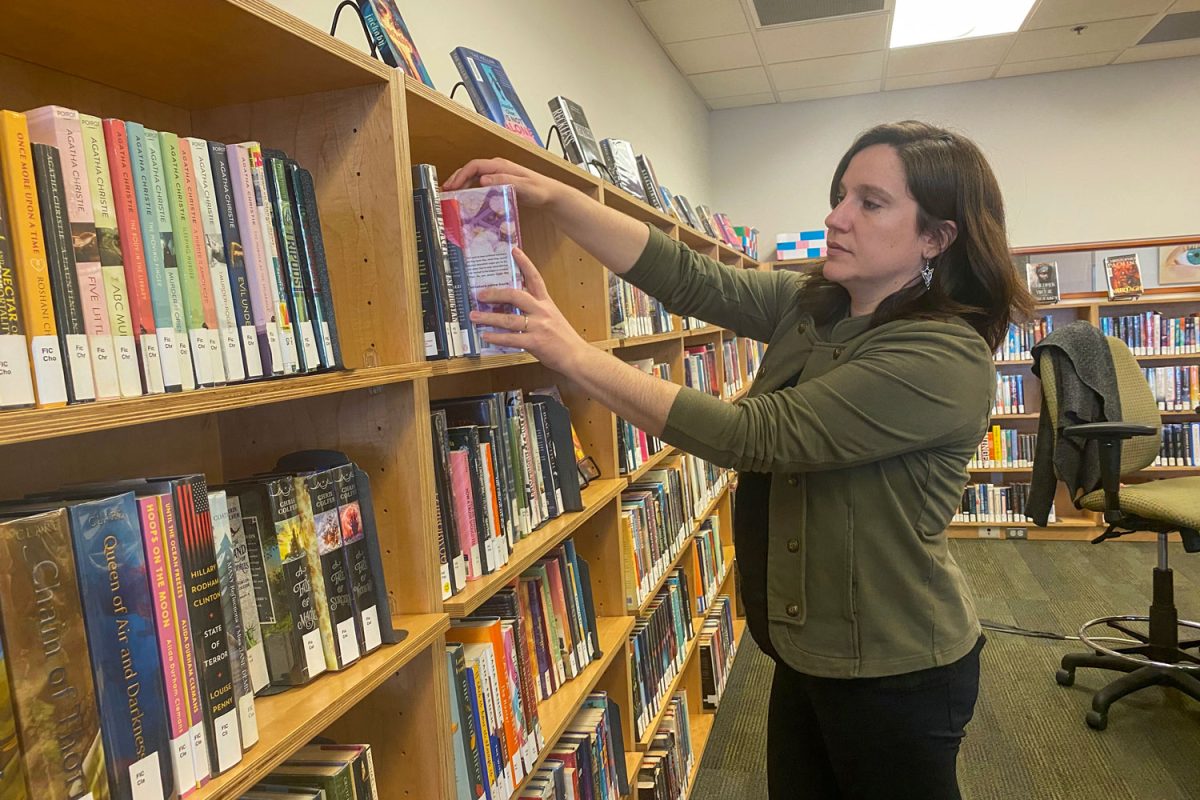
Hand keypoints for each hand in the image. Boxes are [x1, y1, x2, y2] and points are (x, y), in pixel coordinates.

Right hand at [442, 157, 565, 209]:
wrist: (551, 195)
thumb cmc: (539, 190)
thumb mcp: (523, 186)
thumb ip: (504, 181)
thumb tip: (483, 179)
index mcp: (500, 166)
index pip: (474, 166)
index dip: (461, 175)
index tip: (452, 186)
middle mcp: (497, 168)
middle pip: (471, 170)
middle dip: (457, 179)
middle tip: (446, 192)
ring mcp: (498, 175)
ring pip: (474, 177)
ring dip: (462, 185)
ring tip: (452, 196)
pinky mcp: (500, 184)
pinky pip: (481, 185)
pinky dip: (471, 190)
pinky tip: (467, 200)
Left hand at [471, 247, 588, 374]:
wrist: (577, 356)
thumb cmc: (564, 339)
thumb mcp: (552, 317)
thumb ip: (535, 310)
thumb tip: (513, 307)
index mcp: (546, 303)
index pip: (535, 278)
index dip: (525, 263)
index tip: (514, 251)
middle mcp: (542, 311)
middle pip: (515, 295)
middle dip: (495, 294)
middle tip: (480, 295)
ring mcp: (538, 326)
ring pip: (508, 319)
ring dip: (488, 318)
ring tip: (474, 317)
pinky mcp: (535, 342)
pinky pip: (511, 338)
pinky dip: (496, 337)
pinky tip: (486, 336)